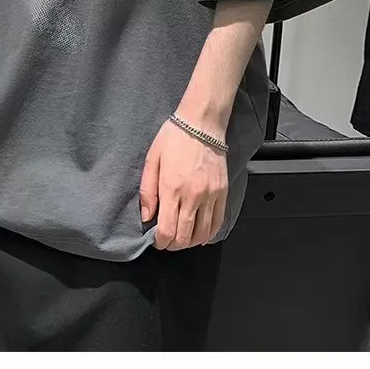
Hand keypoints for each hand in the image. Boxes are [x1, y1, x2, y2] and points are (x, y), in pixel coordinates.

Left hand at [139, 119, 228, 250]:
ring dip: (190, 241)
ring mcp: (210, 195)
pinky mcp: (222, 193)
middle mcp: (192, 195)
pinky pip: (218, 223)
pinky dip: (208, 233)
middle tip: (167, 240)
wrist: (201, 124)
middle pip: (184, 238)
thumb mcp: (152, 160)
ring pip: (202, 234)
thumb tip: (146, 217)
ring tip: (182, 236)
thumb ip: (147, 191)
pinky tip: (200, 232)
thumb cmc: (174, 138)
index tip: (156, 239)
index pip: (166, 231)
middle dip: (173, 245)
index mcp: (171, 188)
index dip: (160, 242)